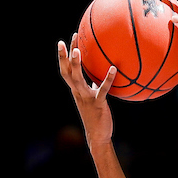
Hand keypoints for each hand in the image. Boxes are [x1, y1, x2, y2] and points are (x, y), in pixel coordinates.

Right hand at [57, 34, 115, 149]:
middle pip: (67, 72)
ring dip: (76, 65)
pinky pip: (102, 89)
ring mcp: (86, 98)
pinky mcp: (97, 103)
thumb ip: (92, 85)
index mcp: (76, 90)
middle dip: (63, 57)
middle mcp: (78, 92)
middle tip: (63, 41)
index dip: (63, 57)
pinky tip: (114, 68)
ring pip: (78, 79)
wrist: (98, 136)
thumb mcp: (92, 98)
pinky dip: (108, 78)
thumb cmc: (96, 116)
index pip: (66, 71)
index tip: (64, 42)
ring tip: (77, 50)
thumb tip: (97, 74)